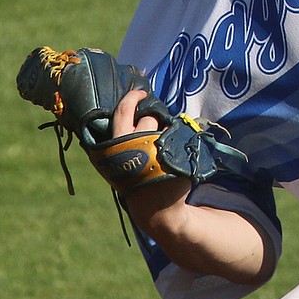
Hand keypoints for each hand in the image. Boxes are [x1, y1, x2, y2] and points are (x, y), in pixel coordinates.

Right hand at [91, 89, 192, 221]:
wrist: (155, 207)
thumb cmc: (134, 177)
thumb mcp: (118, 158)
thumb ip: (118, 136)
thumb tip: (126, 104)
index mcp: (118, 145)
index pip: (123, 111)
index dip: (132, 97)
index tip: (141, 92)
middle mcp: (137, 147)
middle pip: (149, 118)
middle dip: (153, 119)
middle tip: (153, 131)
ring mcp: (158, 153)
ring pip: (165, 126)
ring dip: (166, 132)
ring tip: (162, 150)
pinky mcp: (177, 159)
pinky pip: (180, 137)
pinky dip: (180, 142)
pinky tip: (174, 156)